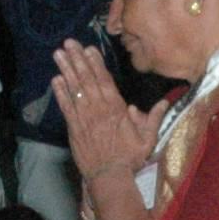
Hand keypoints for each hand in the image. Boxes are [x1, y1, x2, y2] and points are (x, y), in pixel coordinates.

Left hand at [53, 40, 165, 187]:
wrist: (110, 176)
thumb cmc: (130, 158)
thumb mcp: (148, 138)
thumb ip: (153, 118)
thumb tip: (163, 102)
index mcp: (116, 109)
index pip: (104, 80)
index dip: (96, 63)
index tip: (89, 48)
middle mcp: (98, 109)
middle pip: (87, 79)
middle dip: (78, 59)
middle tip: (69, 43)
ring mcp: (84, 117)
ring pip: (74, 88)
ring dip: (66, 69)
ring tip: (58, 53)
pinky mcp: (73, 127)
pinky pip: (65, 106)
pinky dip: (60, 92)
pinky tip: (55, 79)